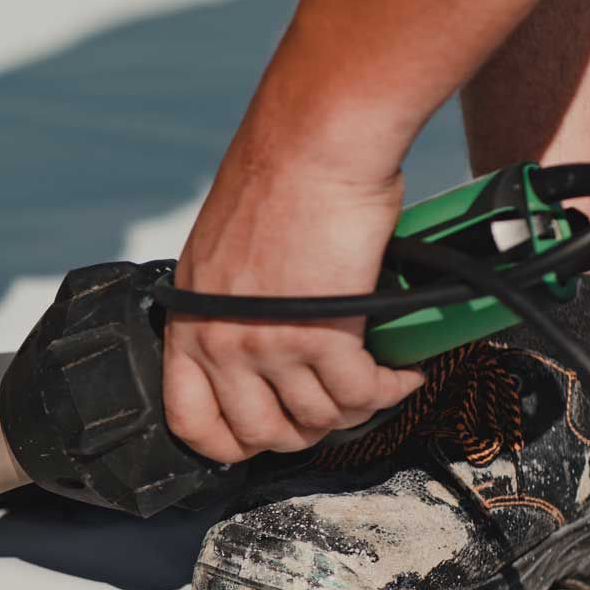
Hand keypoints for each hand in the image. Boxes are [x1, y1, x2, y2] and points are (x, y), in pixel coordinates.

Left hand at [162, 154, 425, 463]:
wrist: (313, 144)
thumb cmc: (279, 180)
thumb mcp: (225, 251)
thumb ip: (232, 304)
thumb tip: (263, 338)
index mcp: (190, 321)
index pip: (189, 420)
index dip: (231, 444)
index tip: (266, 435)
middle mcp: (220, 340)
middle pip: (261, 434)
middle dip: (307, 430)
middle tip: (336, 405)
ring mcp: (266, 343)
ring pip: (318, 417)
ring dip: (356, 407)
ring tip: (377, 380)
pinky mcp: (322, 335)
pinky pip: (360, 393)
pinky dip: (389, 388)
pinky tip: (401, 370)